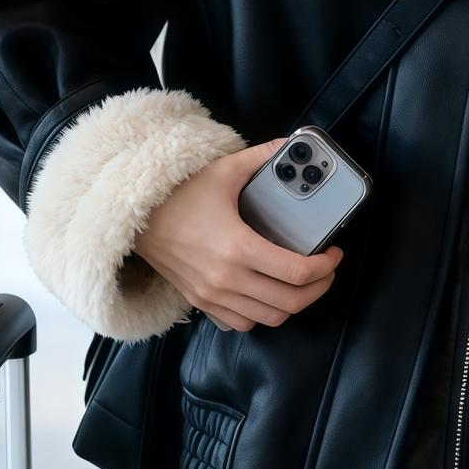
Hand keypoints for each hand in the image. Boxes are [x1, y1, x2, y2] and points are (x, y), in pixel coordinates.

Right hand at [131, 136, 344, 332]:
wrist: (134, 217)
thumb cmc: (179, 195)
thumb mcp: (223, 170)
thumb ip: (262, 157)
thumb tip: (291, 145)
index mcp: (237, 247)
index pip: (296, 272)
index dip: (326, 267)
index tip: (334, 254)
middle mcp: (226, 279)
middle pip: (290, 302)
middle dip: (318, 288)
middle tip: (326, 271)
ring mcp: (212, 295)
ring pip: (269, 317)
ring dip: (293, 304)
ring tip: (303, 284)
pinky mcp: (201, 302)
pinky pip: (242, 323)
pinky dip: (261, 315)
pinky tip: (268, 295)